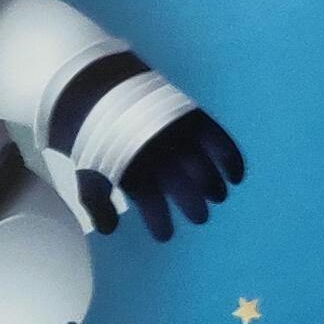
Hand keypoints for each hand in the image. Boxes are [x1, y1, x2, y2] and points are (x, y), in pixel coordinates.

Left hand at [75, 90, 246, 241]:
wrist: (101, 87)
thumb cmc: (97, 136)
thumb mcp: (86, 168)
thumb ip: (95, 201)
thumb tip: (109, 229)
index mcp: (131, 168)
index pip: (150, 204)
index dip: (159, 223)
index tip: (164, 235)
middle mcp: (156, 153)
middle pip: (184, 189)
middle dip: (194, 208)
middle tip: (199, 216)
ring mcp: (175, 136)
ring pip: (204, 171)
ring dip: (215, 188)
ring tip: (218, 196)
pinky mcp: (191, 118)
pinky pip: (219, 142)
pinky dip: (232, 160)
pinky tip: (236, 177)